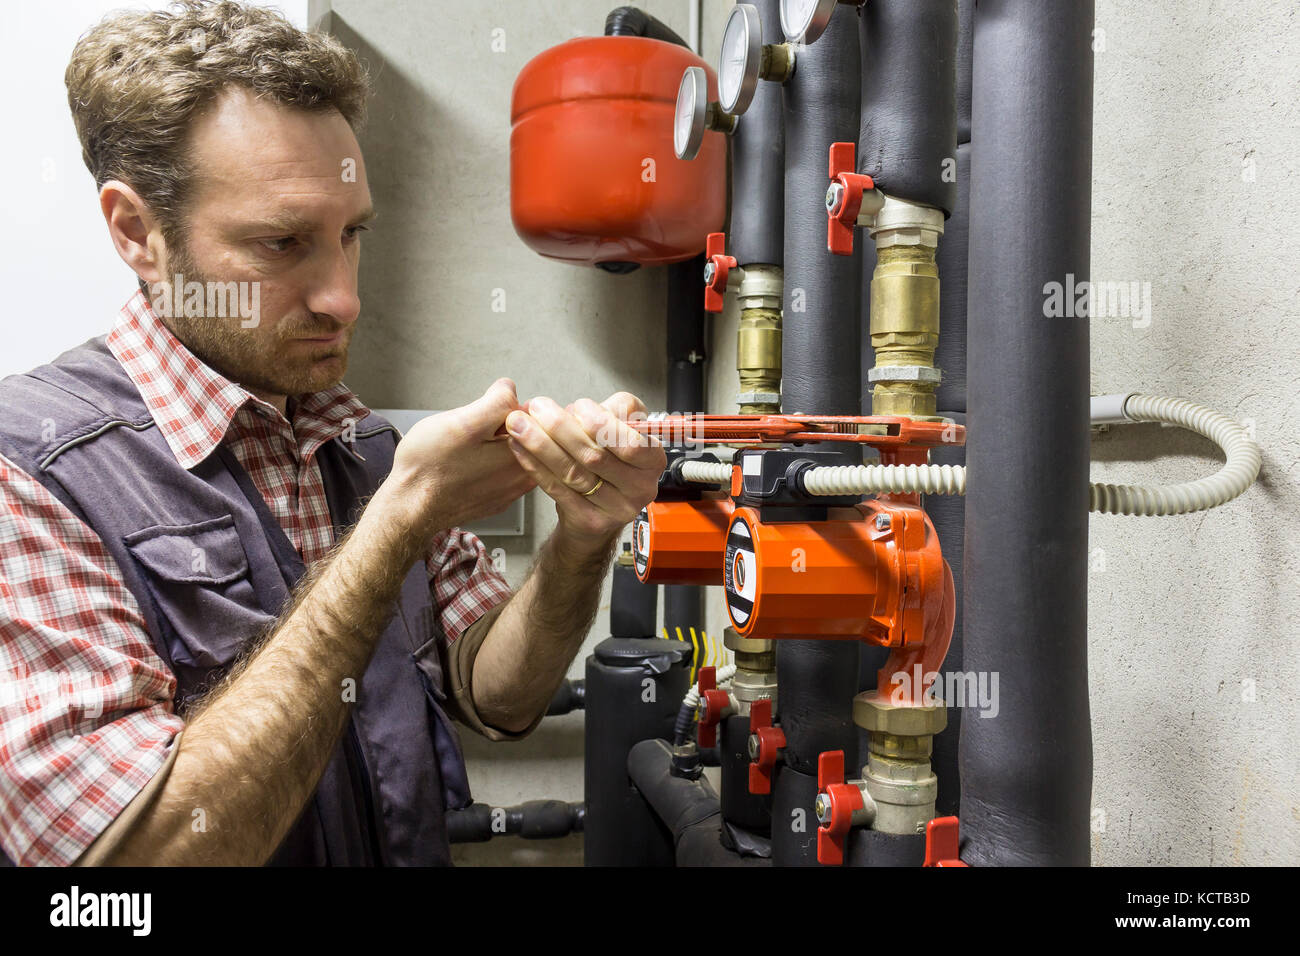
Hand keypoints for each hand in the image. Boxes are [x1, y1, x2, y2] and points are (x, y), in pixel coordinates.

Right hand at [385, 378, 535, 537]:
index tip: (484, 414)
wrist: (410, 507)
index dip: (504, 404)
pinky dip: (491, 464)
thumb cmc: (428, 467)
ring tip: (469, 451)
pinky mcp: (499, 499)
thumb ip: (496, 403)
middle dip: (503, 425)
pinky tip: (469, 466)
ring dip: (496, 444)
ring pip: (514, 452)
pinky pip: (504, 471)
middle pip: (526, 434)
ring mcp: (511, 491)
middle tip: (473, 433)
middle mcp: (521, 477)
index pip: (531, 414)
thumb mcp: (461, 422)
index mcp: (519, 455)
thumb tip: (511, 390)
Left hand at [503, 392, 664, 555]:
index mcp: (652, 461)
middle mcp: (639, 487)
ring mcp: (615, 508)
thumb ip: (615, 412)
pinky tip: (520, 448)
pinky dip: (535, 466)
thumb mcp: (623, 430)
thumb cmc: (612, 462)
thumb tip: (582, 407)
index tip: (577, 406)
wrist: (602, 510)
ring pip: (573, 472)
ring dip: (541, 445)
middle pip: (595, 456)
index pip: (630, 443)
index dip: (602, 423)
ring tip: (519, 425)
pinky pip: (557, 489)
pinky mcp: (589, 521)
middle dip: (561, 428)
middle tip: (538, 408)